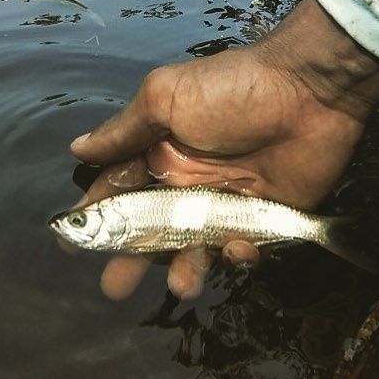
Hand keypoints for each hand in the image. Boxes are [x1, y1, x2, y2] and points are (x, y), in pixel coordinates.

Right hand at [70, 0, 378, 299]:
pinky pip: (244, 249)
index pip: (120, 196)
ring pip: (197, 250)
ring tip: (183, 285)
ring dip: (186, 270)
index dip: (98, 219)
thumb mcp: (167, 98)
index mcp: (160, 158)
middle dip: (132, 261)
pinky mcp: (265, 220)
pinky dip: (238, 255)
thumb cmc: (231, 91)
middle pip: (153, 234)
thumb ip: (125, 130)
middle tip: (115, 288)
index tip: (71, 244)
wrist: (307, 91)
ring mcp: (226, 206)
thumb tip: (77, 149)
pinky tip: (236, 248)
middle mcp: (188, 187)